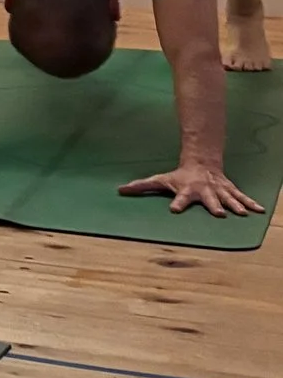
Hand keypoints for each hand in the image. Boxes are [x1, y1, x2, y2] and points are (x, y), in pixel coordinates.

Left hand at [120, 161, 265, 216]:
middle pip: (208, 199)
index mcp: (186, 190)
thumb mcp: (160, 179)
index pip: (180, 198)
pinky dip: (250, 203)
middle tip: (218, 213)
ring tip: (242, 214)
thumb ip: (141, 186)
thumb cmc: (179, 176)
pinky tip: (259, 210)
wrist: (201, 163)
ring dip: (235, 205)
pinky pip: (241, 197)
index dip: (177, 203)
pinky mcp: (229, 190)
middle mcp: (204, 191)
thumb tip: (119, 190)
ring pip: (228, 198)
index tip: (174, 209)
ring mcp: (218, 190)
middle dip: (213, 205)